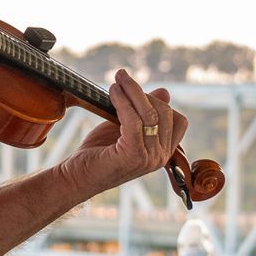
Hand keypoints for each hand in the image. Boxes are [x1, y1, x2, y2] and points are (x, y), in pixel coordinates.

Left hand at [59, 69, 188, 194]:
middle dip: (142, 92)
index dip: (158, 101)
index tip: (135, 91)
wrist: (77, 177)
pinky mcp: (133, 155)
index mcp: (163, 152)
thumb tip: (164, 92)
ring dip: (132, 92)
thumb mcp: (125, 128)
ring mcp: (149, 158)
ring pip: (149, 114)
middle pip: (165, 113)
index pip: (178, 120)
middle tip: (122, 78)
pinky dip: (123, 102)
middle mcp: (160, 158)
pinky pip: (133, 120)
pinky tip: (112, 93)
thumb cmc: (99, 153)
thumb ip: (144, 112)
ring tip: (116, 81)